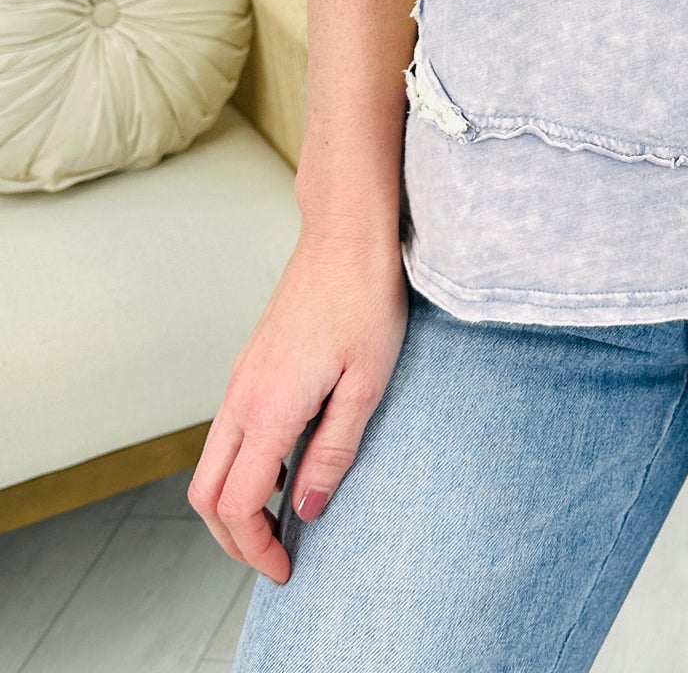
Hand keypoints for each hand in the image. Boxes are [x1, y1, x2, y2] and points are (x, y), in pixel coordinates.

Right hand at [188, 230, 408, 582]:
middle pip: (206, 494)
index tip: (285, 569)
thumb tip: (305, 511)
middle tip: (274, 558)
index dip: (256, 548)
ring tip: (281, 520)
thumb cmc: (365, 299)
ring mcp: (240, 378)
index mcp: (268, 409)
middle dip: (232, 539)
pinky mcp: (249, 364)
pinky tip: (285, 466)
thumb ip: (334, 452)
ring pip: (211, 462)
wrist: (346, 233)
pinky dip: (240, 466)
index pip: (237, 505)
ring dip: (233, 503)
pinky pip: (228, 432)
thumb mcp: (367, 383)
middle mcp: (241, 397)